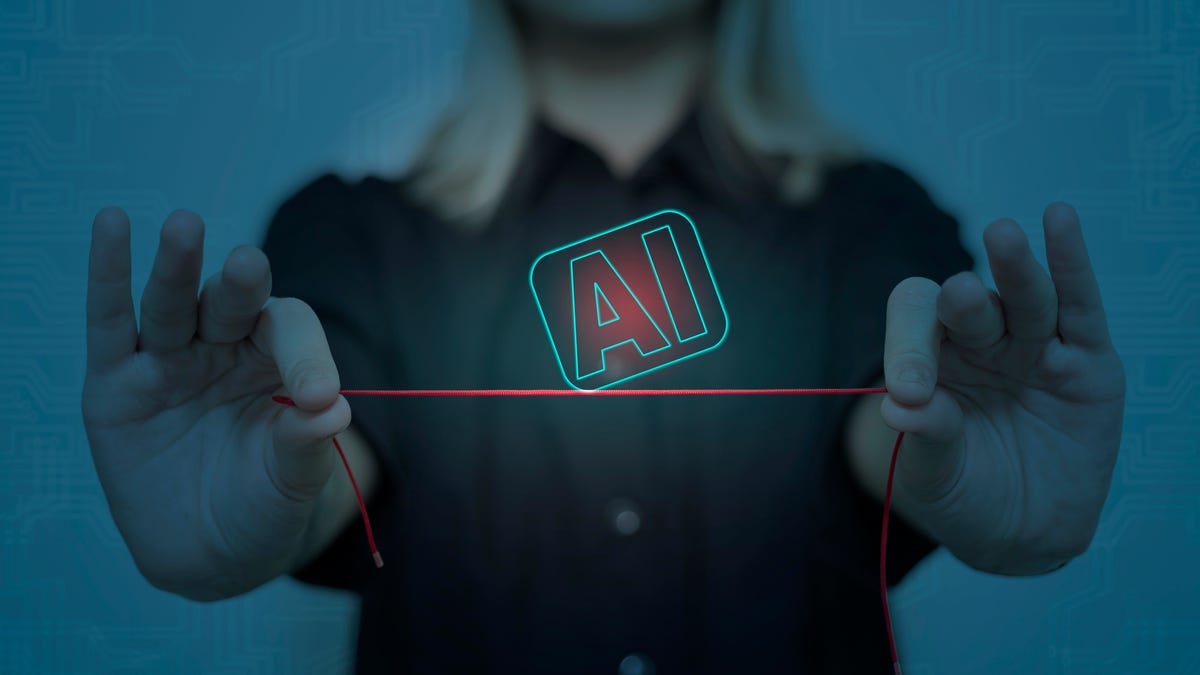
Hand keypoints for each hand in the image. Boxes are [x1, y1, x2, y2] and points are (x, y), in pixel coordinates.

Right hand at [82, 208, 349, 598]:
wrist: (210, 556)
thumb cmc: (263, 506)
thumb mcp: (293, 484)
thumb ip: (306, 447)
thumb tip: (333, 412)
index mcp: (276, 361)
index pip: (290, 331)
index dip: (305, 355)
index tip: (318, 397)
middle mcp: (224, 348)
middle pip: (232, 302)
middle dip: (240, 284)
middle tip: (249, 265)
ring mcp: (169, 360)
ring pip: (173, 304)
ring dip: (177, 266)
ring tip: (184, 226)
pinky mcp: (115, 382)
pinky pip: (110, 322)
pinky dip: (109, 274)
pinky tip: (111, 224)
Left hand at [882, 202, 1123, 574]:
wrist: (1021, 537)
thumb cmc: (963, 495)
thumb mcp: (934, 476)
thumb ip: (927, 439)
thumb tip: (902, 407)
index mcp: (931, 358)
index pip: (915, 322)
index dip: (909, 345)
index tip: (910, 393)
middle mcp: (980, 342)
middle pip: (968, 302)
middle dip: (964, 300)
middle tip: (961, 299)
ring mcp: (1034, 347)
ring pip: (1026, 299)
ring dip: (1016, 268)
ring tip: (1003, 236)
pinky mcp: (1087, 361)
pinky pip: (1081, 307)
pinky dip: (1072, 263)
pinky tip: (1060, 220)